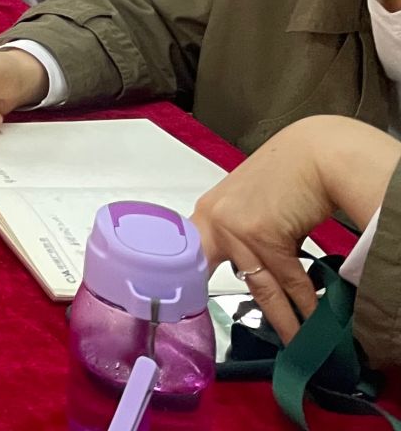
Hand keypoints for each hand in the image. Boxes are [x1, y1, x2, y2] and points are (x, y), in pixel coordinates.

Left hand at [191, 116, 400, 344]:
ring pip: (263, 289)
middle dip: (220, 307)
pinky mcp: (267, 238)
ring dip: (284, 320)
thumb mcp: (247, 204)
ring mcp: (239, 232)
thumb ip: (239, 235)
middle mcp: (216, 223)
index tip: (185, 309)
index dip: (188, 284)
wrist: (314, 155)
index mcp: (206, 215)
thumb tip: (245, 270)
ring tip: (296, 345)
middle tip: (217, 337)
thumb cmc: (284, 176)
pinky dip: (305, 304)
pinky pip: (290, 282)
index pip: (188, 255)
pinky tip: (313, 322)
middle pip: (215, 277)